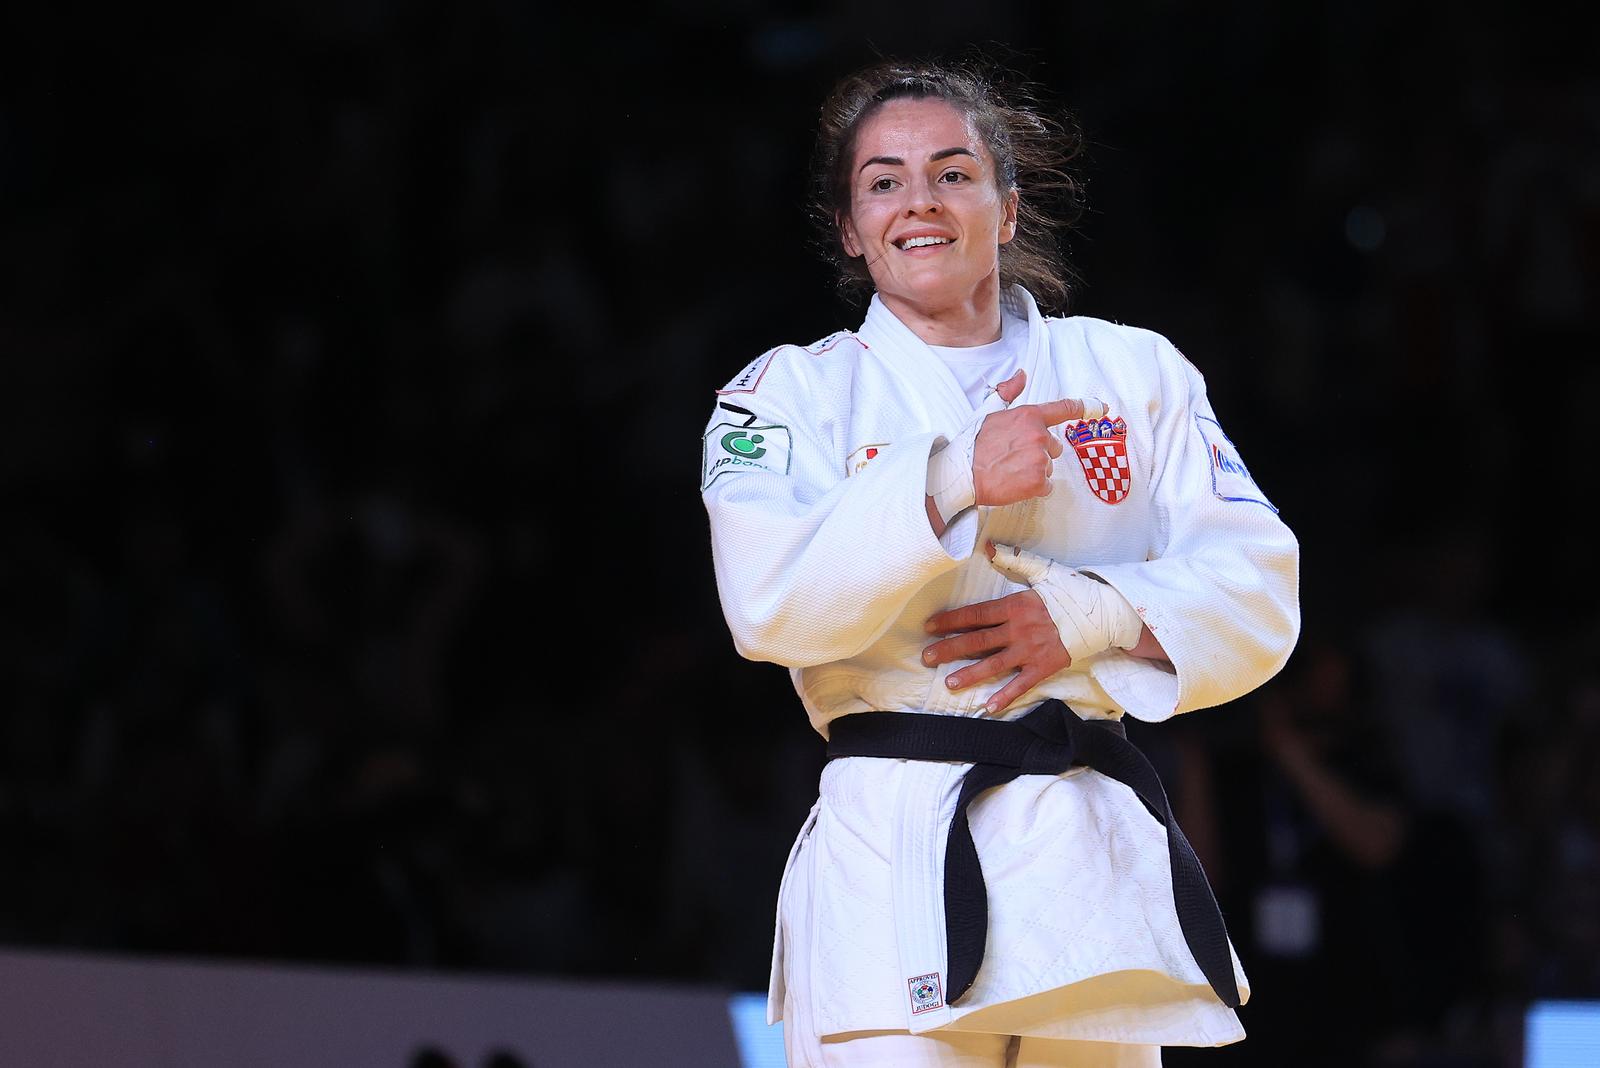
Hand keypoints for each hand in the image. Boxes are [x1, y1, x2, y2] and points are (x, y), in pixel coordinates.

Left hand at [922, 551, 1072, 715]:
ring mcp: (1030, 650)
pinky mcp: (1044, 667)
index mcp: (1015, 605)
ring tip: (948, 683)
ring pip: (993, 664)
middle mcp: (1018, 629)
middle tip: (927, 657)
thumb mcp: (1042, 572)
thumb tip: (989, 547)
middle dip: (949, 649)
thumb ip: (1014, 561)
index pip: (975, 614)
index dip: (950, 620)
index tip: (929, 627)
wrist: (1102, 614)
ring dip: (969, 674)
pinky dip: (1006, 696)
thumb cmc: (1070, 592)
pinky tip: (989, 706)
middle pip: (977, 640)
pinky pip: (1021, 684)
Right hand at [972, 369, 1099, 507]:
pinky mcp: (1039, 481)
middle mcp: (1038, 435)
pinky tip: (1015, 483)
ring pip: (1049, 466)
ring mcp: (1040, 459)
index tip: (1102, 408)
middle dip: (1039, 452)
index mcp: (1028, 416)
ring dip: (1034, 470)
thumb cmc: (972, 445)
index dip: (1086, 407)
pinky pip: (1047, 486)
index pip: (1063, 408)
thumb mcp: (989, 411)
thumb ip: (1009, 392)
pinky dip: (1034, 488)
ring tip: (1010, 470)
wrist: (961, 475)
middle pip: (1054, 446)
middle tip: (1013, 456)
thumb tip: (1021, 375)